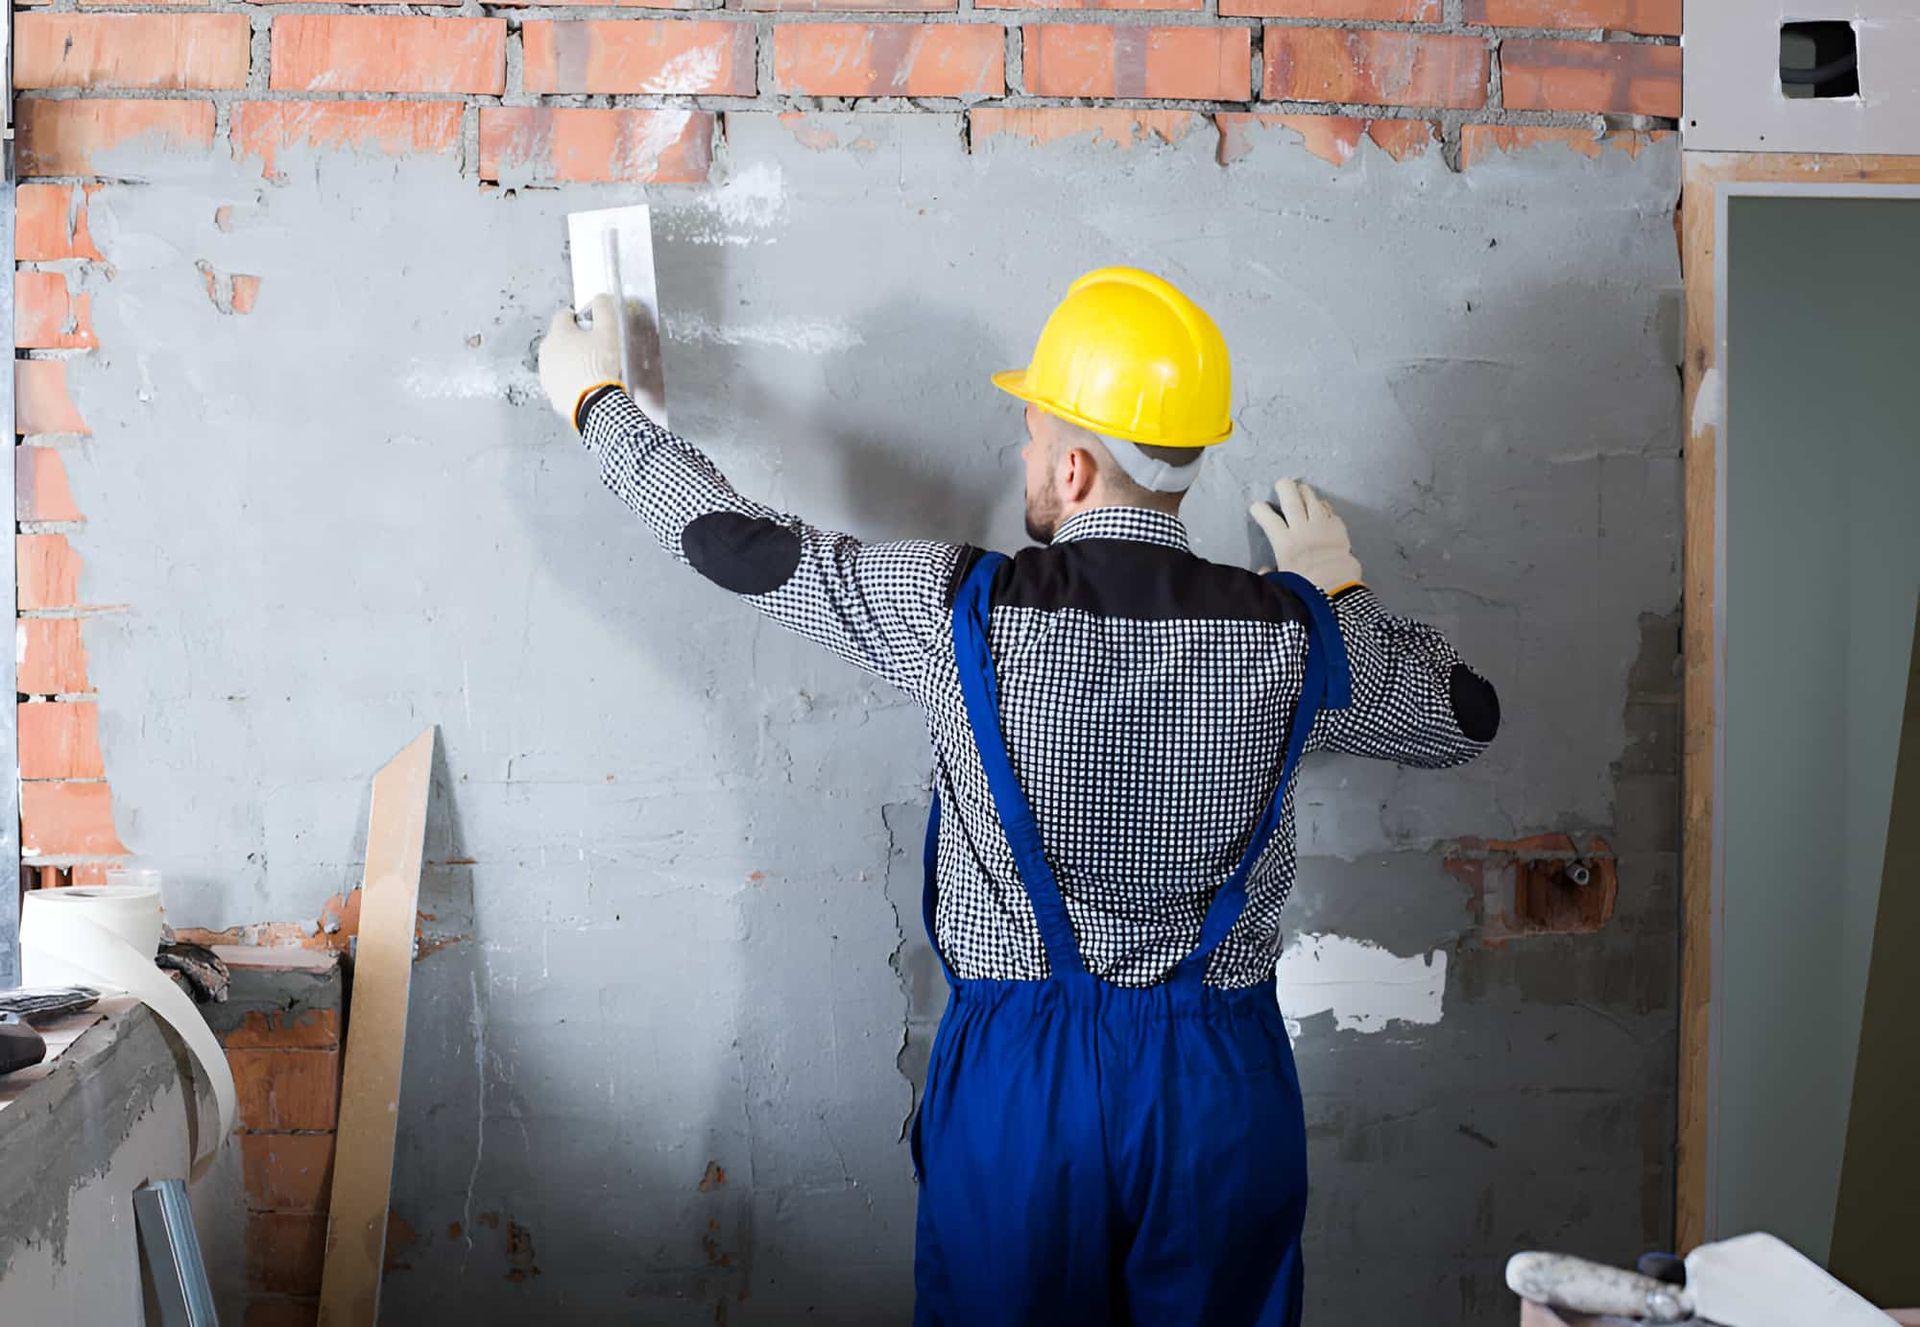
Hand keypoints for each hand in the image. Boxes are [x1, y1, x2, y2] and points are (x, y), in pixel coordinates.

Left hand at [538, 293, 624, 429]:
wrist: (594, 402)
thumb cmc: (599, 367)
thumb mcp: (609, 331)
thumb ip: (604, 309)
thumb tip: (601, 298)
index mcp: (558, 332)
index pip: (564, 315)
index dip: (580, 319)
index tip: (592, 327)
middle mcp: (547, 350)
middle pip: (561, 338)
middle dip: (575, 341)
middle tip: (596, 350)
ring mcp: (546, 371)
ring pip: (559, 359)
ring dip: (571, 360)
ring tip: (592, 369)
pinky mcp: (550, 390)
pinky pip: (560, 378)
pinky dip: (569, 379)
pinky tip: (585, 383)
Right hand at [1249, 479, 1362, 592]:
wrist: (1337, 588)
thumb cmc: (1307, 588)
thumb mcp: (1283, 582)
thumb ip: (1271, 574)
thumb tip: (1264, 571)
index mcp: (1285, 542)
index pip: (1269, 519)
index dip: (1260, 510)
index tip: (1257, 507)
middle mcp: (1302, 529)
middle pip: (1292, 501)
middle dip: (1285, 488)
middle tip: (1282, 483)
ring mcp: (1322, 526)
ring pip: (1312, 501)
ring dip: (1305, 492)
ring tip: (1301, 488)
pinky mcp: (1338, 528)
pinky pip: (1329, 510)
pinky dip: (1323, 506)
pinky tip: (1321, 506)